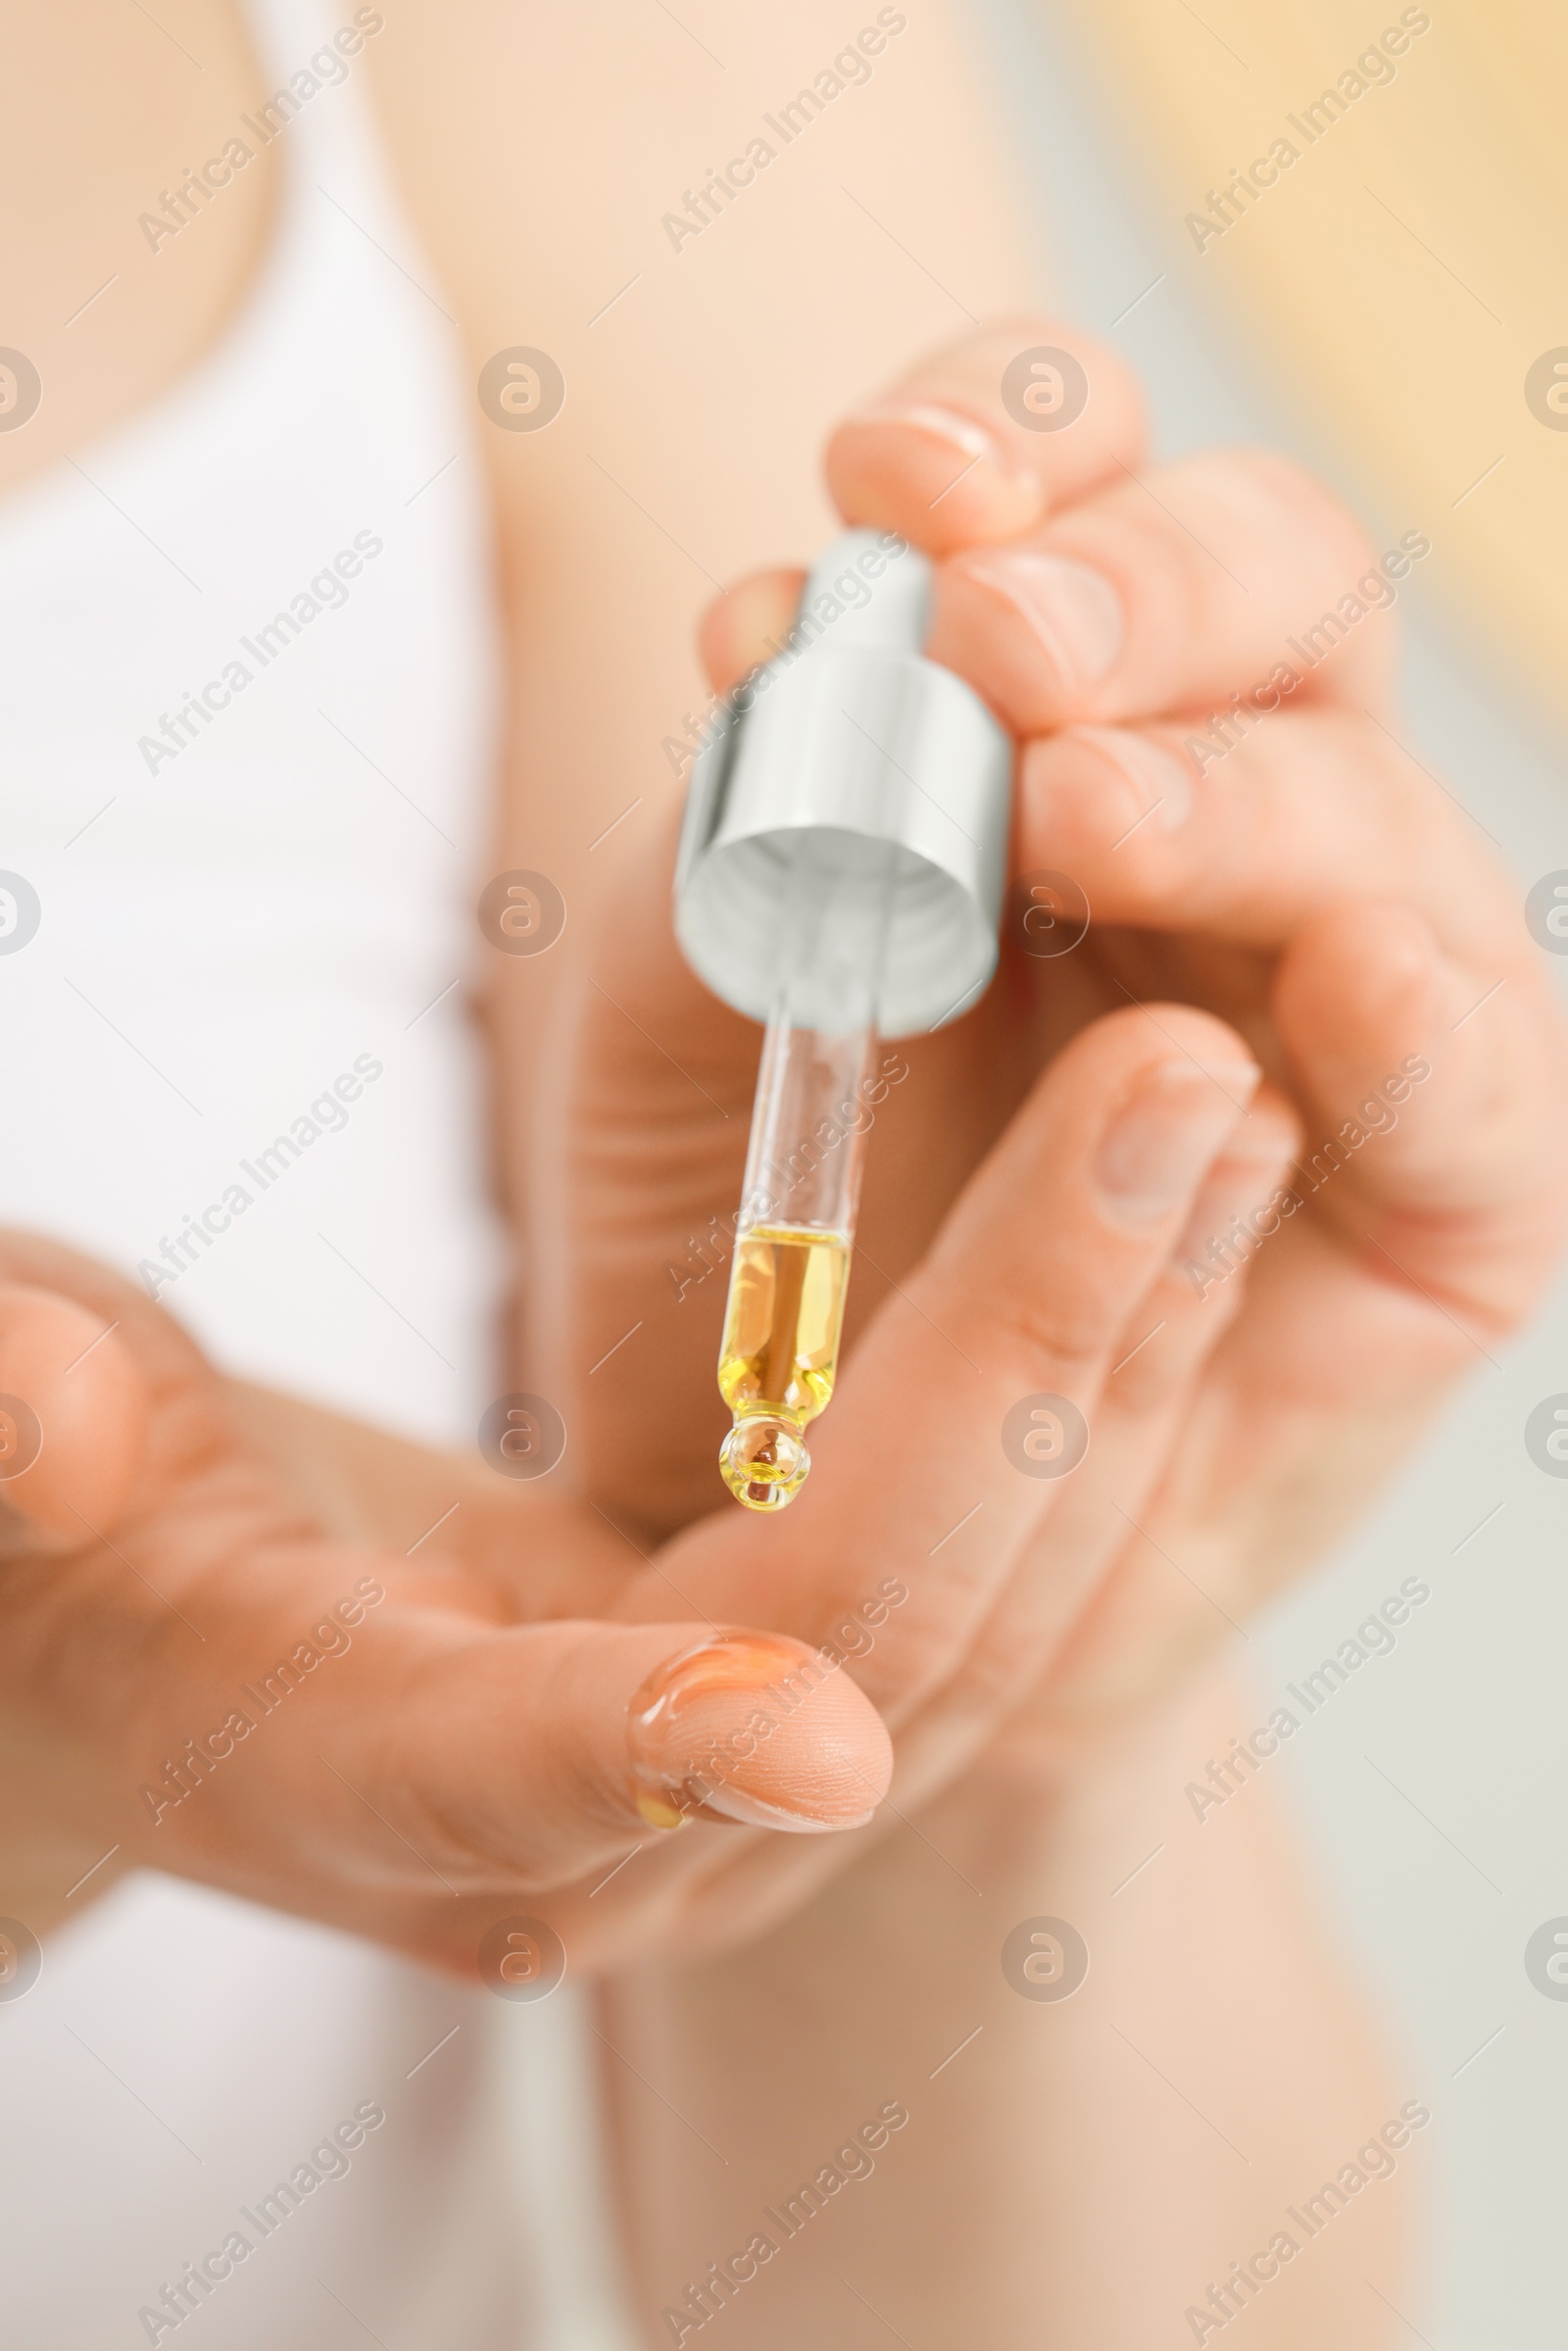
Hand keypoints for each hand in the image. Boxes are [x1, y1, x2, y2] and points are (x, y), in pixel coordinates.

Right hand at [0, 894, 1278, 1974]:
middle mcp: (581, 1839)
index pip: (506, 1787)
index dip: (631, 1753)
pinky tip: (1168, 1192)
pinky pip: (998, 1544)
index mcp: (351, 1784)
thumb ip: (26, 1447)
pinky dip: (1088, 1365)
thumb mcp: (26, 1480)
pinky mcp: (804, 1680)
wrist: (145, 1647)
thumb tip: (37, 1405)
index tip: (786, 1713)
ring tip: (1217, 1103)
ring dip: (1116, 1348)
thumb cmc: (70, 1549)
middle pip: (849, 1648)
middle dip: (1018, 1367)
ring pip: (985, 1602)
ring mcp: (727, 1782)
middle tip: (1165, 1095)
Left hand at [557, 317, 1567, 1740]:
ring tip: (1072, 814)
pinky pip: (1466, 1069)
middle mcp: (1236, 824)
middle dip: (1142, 586)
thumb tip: (781, 614)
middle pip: (1276, 591)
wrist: (804, 1533)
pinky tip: (1310, 1001)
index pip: (1089, 498)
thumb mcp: (685, 991)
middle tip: (998, 643)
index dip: (1017, 438)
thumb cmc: (753, 1237)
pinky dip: (1400, 1013)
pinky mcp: (1447, 1187)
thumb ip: (739, 810)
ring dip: (1236, 790)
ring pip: (1369, 814)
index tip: (882, 481)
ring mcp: (1361, 992)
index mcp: (1059, 730)